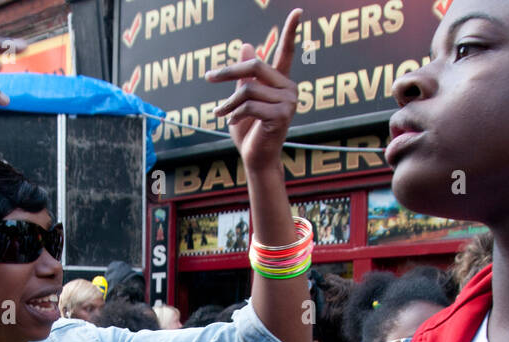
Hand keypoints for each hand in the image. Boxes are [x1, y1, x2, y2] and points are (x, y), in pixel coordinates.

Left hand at [207, 9, 301, 172]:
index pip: (287, 52)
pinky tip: (230, 122)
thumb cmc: (249, 131)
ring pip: (248, 88)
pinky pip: (250, 104)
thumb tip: (247, 45)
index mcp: (280, 82)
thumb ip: (244, 75)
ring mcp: (288, 102)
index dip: (291, 31)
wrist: (256, 159)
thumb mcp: (242, 99)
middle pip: (256, 65)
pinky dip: (234, 112)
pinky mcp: (281, 116)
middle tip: (210, 77)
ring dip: (228, 102)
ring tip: (220, 112)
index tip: (298, 11)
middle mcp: (289, 89)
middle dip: (229, 71)